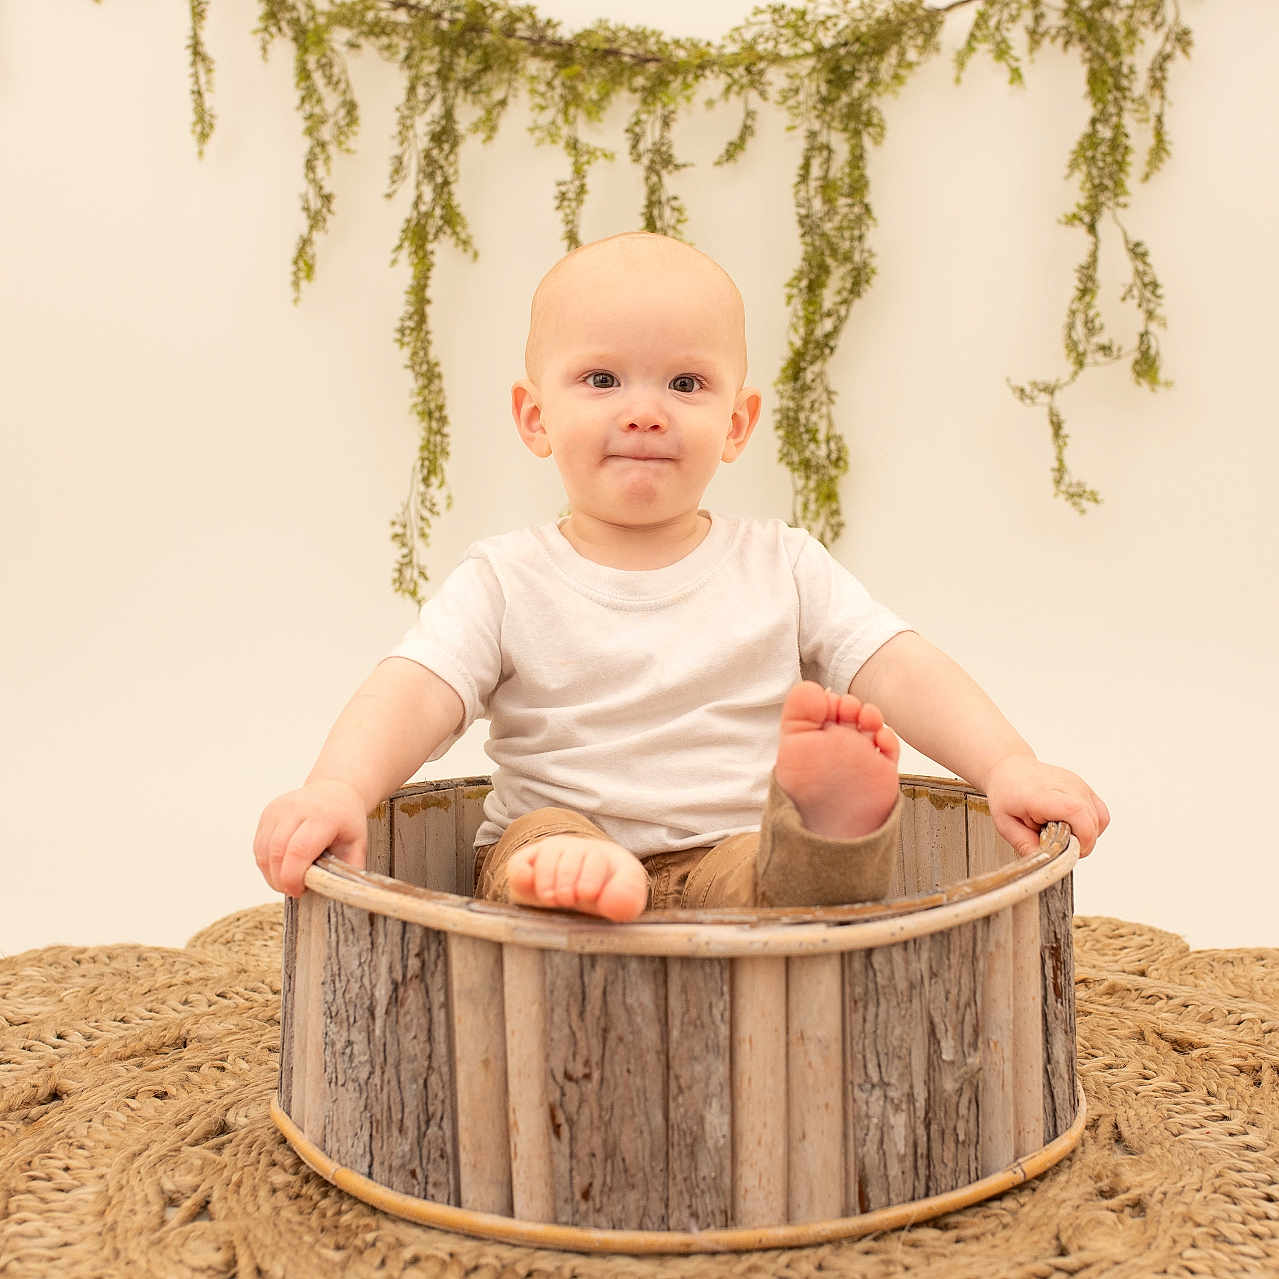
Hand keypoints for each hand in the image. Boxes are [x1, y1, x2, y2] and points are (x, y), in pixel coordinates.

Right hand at [253, 778, 368, 897]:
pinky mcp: (267, 813)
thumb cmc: (346, 820)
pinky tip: (281, 868)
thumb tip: (339, 894)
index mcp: (323, 817)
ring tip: (287, 881)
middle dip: (280, 879)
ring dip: (271, 874)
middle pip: (276, 852)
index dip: (293, 877)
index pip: (299, 850)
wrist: (335, 791)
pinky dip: (266, 863)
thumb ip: (349, 869)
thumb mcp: (357, 843)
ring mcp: (278, 809)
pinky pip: (259, 846)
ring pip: (263, 851)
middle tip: (293, 890)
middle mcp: (297, 809)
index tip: (299, 891)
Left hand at [983, 755, 1109, 858]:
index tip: (1065, 849)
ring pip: (1100, 819)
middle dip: (1080, 842)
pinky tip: (1072, 826)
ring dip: (1087, 834)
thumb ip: (1026, 845)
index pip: (1077, 814)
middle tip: (1058, 843)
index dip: (1079, 839)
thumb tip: (1045, 864)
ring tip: (1063, 833)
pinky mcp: (1084, 788)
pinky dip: (1091, 825)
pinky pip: (1100, 813)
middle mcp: (1066, 786)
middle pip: (1092, 822)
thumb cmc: (1006, 793)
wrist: (1010, 769)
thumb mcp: (1006, 824)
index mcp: (1043, 795)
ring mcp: (1078, 785)